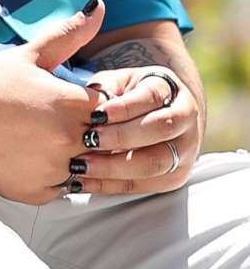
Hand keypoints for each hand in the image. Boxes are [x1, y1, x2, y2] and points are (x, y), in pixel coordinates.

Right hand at [0, 0, 111, 203]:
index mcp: (71, 103)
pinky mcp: (33, 192)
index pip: (115, 108)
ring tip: (53, 142)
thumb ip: (70, 33)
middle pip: (108, 141)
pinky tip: (37, 159)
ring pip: (90, 169)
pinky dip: (57, 177)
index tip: (82, 102)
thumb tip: (101, 4)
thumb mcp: (29, 54)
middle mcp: (66, 140)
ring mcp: (50, 170)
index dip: (102, 105)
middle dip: (97, 132)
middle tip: (67, 124)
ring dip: (81, 158)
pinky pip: (63, 189)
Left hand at [68, 62, 202, 196]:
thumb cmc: (134, 98)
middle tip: (89, 140)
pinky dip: (110, 185)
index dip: (124, 107)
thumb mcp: (122, 83)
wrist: (163, 117)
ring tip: (82, 165)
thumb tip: (91, 97)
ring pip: (154, 163)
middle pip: (160, 130)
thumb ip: (107, 87)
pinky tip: (85, 181)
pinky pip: (143, 185)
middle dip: (121, 137)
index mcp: (171, 90)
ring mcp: (184, 150)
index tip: (96, 115)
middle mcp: (185, 119)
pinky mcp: (175, 177)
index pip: (151, 96)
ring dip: (114, 167)